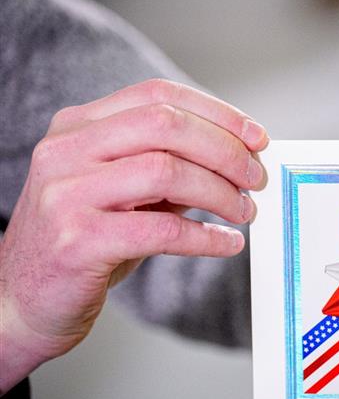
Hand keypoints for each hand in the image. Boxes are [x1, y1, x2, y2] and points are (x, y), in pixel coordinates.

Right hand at [0, 79, 267, 392]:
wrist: (21, 302)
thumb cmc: (84, 242)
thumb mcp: (121, 191)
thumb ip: (168, 167)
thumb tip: (238, 159)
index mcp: (78, 128)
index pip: (157, 95)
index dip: (216, 112)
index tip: (256, 136)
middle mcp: (66, 151)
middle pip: (166, 125)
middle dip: (226, 150)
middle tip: (255, 178)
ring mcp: (67, 193)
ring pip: (167, 171)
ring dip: (220, 192)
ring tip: (244, 212)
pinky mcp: (78, 240)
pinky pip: (162, 230)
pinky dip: (206, 237)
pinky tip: (227, 243)